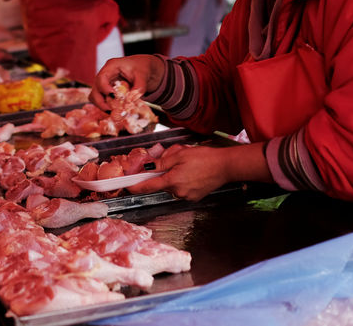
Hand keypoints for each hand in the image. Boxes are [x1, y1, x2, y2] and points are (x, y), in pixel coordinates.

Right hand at [90, 54, 164, 110]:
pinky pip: (101, 100)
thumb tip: (132, 101)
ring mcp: (104, 83)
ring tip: (113, 111)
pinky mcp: (106, 90)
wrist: (143, 68)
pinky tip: (115, 110)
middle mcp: (105, 74)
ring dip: (102, 105)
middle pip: (95, 89)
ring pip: (95, 96)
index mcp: (112, 66)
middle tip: (111, 110)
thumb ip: (139, 88)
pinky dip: (106, 106)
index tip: (113, 96)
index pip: (102, 78)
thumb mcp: (143, 76)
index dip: (104, 88)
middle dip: (101, 101)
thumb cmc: (141, 67)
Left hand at [126, 142, 270, 200]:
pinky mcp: (194, 197)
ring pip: (171, 185)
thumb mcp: (180, 154)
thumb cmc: (204, 158)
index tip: (126, 186)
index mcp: (172, 181)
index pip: (148, 186)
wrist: (225, 166)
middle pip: (161, 183)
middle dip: (162, 172)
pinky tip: (192, 172)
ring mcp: (187, 196)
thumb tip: (148, 167)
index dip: (135, 186)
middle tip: (173, 160)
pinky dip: (181, 180)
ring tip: (187, 165)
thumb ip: (161, 162)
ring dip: (173, 176)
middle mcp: (178, 192)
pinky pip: (181, 188)